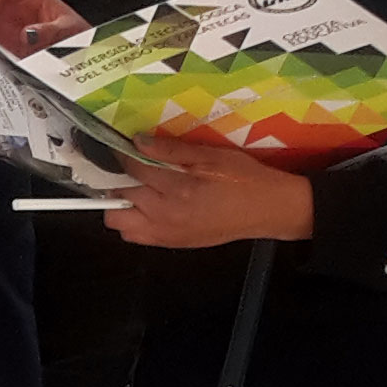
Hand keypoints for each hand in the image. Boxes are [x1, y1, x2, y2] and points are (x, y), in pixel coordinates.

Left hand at [102, 133, 315, 249]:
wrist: (267, 210)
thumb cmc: (243, 179)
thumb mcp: (211, 155)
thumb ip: (171, 151)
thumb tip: (138, 142)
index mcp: (179, 189)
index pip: (133, 169)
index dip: (122, 154)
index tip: (121, 145)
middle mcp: (167, 215)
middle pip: (119, 197)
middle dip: (119, 179)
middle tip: (130, 166)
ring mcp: (167, 233)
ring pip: (120, 223)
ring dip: (120, 204)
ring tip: (136, 189)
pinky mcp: (172, 243)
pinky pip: (135, 237)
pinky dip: (131, 221)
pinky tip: (146, 206)